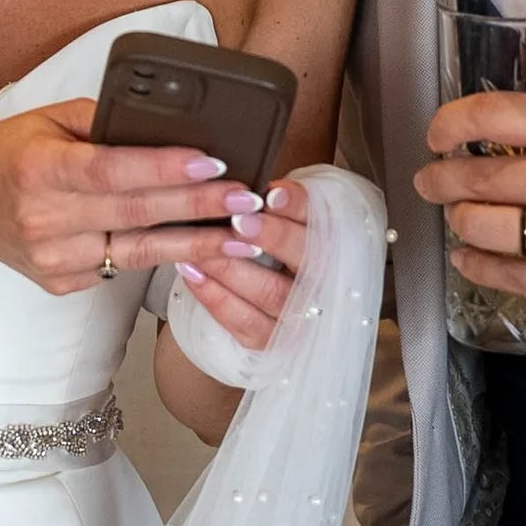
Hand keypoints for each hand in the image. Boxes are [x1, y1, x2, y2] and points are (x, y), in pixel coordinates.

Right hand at [0, 98, 254, 294]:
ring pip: (137, 251)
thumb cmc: (7, 154)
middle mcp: (45, 218)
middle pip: (136, 214)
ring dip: (195, 244)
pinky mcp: (61, 284)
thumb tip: (166, 127)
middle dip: (200, 207)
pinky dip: (161, 257)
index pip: (112, 171)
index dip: (165, 168)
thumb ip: (103, 121)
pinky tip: (199, 250)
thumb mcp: (47, 120)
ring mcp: (53, 259)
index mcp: (40, 168)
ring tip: (242, 235)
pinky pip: (120, 268)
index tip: (214, 162)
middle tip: (247, 200)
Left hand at [170, 171, 311, 360]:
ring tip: (202, 245)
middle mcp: (324, 282)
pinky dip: (215, 296)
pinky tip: (192, 272)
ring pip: (270, 291)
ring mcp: (299, 316)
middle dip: (273, 237)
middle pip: (307, 259)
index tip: (272, 192)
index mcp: (333, 244)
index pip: (323, 221)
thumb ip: (280, 204)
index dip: (300, 206)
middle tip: (240, 221)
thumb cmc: (279, 250)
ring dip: (233, 266)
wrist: (277, 308)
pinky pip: (243, 320)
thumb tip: (251, 186)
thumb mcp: (286, 220)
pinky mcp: (271, 339)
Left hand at [413, 86, 525, 324]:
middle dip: (441, 178)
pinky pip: (507, 275)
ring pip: (481, 227)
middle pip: (477, 177)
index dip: (452, 122)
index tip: (437, 132)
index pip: (496, 115)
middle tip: (430, 179)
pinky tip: (467, 258)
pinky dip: (475, 266)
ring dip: (457, 221)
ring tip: (454, 217)